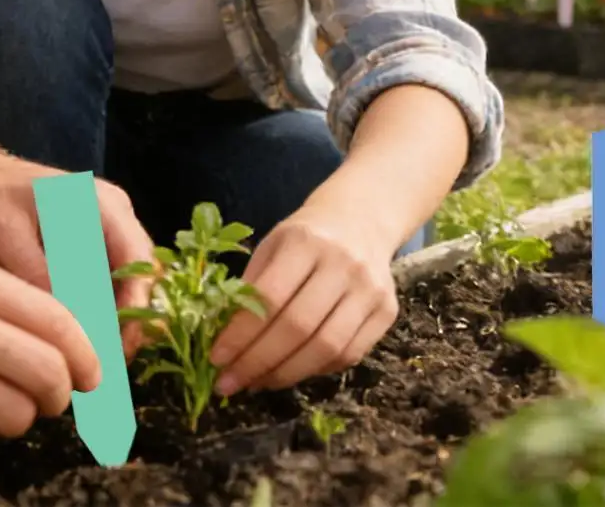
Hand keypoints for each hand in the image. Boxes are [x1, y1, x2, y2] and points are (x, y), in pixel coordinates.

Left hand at [0, 149, 155, 359]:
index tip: (110, 352)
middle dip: (127, 327)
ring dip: (116, 329)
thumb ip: (40, 275)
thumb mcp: (5, 235)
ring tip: (89, 371)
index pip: (138, 262)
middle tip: (100, 373)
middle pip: (142, 280)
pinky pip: (110, 292)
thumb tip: (70, 325)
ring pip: (129, 291)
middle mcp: (115, 218)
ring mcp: (108, 235)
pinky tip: (77, 352)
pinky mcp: (93, 254)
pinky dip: (100, 322)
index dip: (132, 310)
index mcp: (102, 204)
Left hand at [207, 201, 397, 395]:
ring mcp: (369, 288)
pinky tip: (292, 371)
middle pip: (298, 327)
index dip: (241, 334)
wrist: (361, 221)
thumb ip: (251, 288)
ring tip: (258, 382)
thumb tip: (225, 343)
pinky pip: (349, 354)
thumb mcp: (272, 246)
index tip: (216, 359)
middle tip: (229, 383)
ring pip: (326, 348)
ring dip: (286, 374)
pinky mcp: (387, 311)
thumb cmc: (306, 238)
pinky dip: (316, 370)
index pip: (269, 297)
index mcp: (305, 240)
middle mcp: (343, 263)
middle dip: (258, 362)